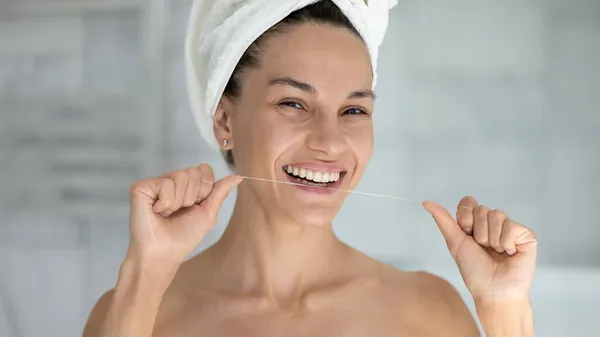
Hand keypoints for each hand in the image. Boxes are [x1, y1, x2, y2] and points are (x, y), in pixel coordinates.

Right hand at [127, 164, 242, 269]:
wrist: (164, 254)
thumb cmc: (183, 237)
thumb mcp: (208, 213)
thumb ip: (220, 192)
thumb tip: (238, 176)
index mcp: (186, 186)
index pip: (204, 170)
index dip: (205, 189)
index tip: (195, 206)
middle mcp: (170, 181)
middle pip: (194, 171)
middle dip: (192, 196)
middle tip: (179, 212)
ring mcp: (155, 183)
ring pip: (180, 176)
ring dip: (179, 201)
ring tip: (167, 214)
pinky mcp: (140, 187)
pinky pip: (165, 183)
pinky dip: (166, 202)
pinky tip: (157, 212)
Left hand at [423, 196, 536, 301]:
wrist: (493, 291)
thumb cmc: (475, 270)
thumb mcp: (455, 242)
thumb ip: (443, 220)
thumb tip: (426, 202)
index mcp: (475, 223)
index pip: (468, 202)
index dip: (465, 216)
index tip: (466, 233)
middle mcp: (492, 223)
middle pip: (481, 209)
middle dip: (478, 232)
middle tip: (483, 248)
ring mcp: (509, 228)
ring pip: (497, 215)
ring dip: (491, 239)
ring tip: (496, 252)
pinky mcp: (526, 235)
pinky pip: (512, 226)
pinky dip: (506, 242)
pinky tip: (509, 254)